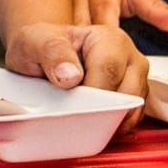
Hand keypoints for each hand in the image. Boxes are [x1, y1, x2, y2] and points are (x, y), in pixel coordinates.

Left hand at [5, 22, 148, 133]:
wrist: (37, 56)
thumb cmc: (39, 46)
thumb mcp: (34, 41)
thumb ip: (52, 53)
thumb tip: (71, 77)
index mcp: (108, 39)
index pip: (109, 70)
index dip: (90, 92)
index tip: (70, 105)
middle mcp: (128, 57)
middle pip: (126, 93)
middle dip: (99, 110)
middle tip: (71, 116)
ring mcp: (134, 79)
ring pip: (131, 110)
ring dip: (107, 122)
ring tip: (78, 122)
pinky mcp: (132, 99)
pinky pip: (129, 121)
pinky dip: (111, 128)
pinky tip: (89, 126)